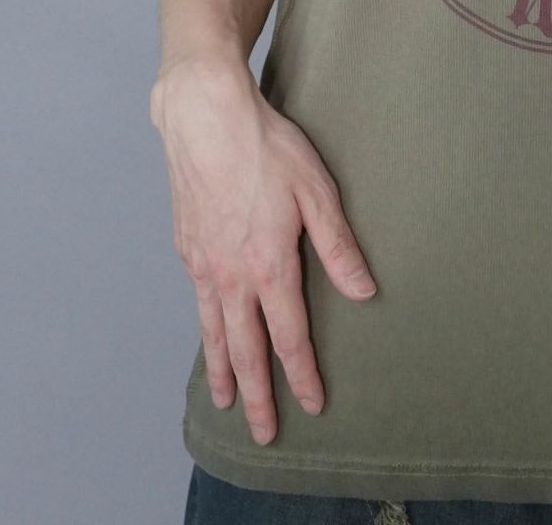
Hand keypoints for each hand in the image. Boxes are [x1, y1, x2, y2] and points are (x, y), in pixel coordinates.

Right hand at [150, 58, 377, 445]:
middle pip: (246, 349)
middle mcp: (232, 274)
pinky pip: (198, 302)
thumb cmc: (267, 147)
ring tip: (227, 400)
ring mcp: (204, 263)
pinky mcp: (187, 246)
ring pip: (213, 331)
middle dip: (257, 394)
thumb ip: (339, 247)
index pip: (289, 337)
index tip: (313, 405)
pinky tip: (210, 332)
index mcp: (269, 265)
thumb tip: (364, 291)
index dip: (302, 375)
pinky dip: (204, 329)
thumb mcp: (317, 192)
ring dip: (223, 369)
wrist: (205, 117)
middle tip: (262, 433)